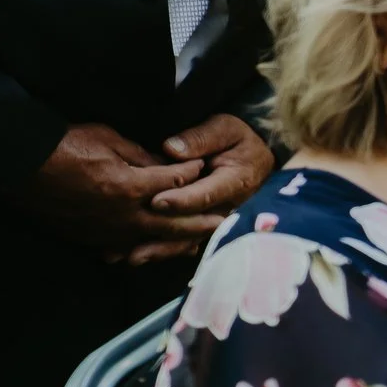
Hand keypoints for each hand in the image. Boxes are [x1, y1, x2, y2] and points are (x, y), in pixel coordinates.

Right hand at [24, 123, 211, 256]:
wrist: (19, 165)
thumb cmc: (63, 145)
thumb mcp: (107, 139)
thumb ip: (141, 156)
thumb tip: (166, 166)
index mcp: (130, 187)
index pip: (174, 183)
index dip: (191, 175)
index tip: (205, 168)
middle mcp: (123, 215)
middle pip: (174, 222)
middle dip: (201, 222)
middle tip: (224, 222)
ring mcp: (107, 230)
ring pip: (152, 241)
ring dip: (177, 242)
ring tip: (198, 242)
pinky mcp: (91, 238)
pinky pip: (125, 248)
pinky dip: (144, 248)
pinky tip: (156, 249)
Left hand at [131, 115, 275, 264]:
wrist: (254, 155)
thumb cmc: (237, 139)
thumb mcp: (224, 128)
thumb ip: (201, 138)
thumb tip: (171, 149)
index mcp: (235, 181)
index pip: (206, 194)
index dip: (182, 200)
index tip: (156, 202)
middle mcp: (228, 207)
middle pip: (195, 226)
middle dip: (164, 235)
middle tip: (136, 241)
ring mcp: (217, 220)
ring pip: (189, 240)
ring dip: (160, 250)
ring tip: (132, 257)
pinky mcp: (206, 226)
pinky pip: (184, 242)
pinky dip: (161, 250)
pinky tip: (136, 256)